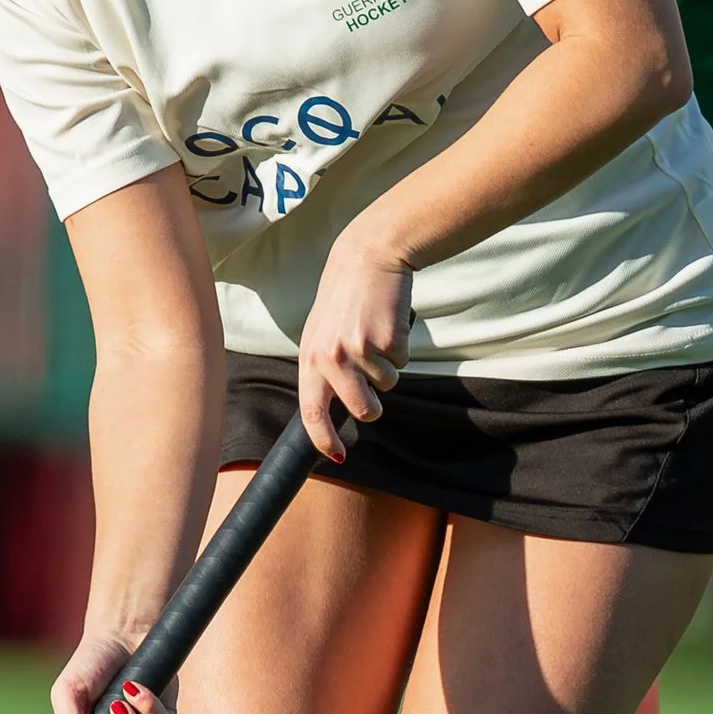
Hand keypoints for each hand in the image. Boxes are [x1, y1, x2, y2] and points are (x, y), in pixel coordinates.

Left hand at [298, 224, 411, 460]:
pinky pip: (403, 363)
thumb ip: (324, 368)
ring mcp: (360, 350)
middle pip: (363, 410)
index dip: (325, 440)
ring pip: (388, 385)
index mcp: (310, 357)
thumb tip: (332, 408)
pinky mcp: (387, 341)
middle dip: (375, 406)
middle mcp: (331, 358)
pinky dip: (402, 347)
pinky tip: (389, 322)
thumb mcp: (322, 332)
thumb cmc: (347, 297)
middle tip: (376, 384)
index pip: (312, 412)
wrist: (370, 256)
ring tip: (377, 333)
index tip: (338, 456)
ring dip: (389, 366)